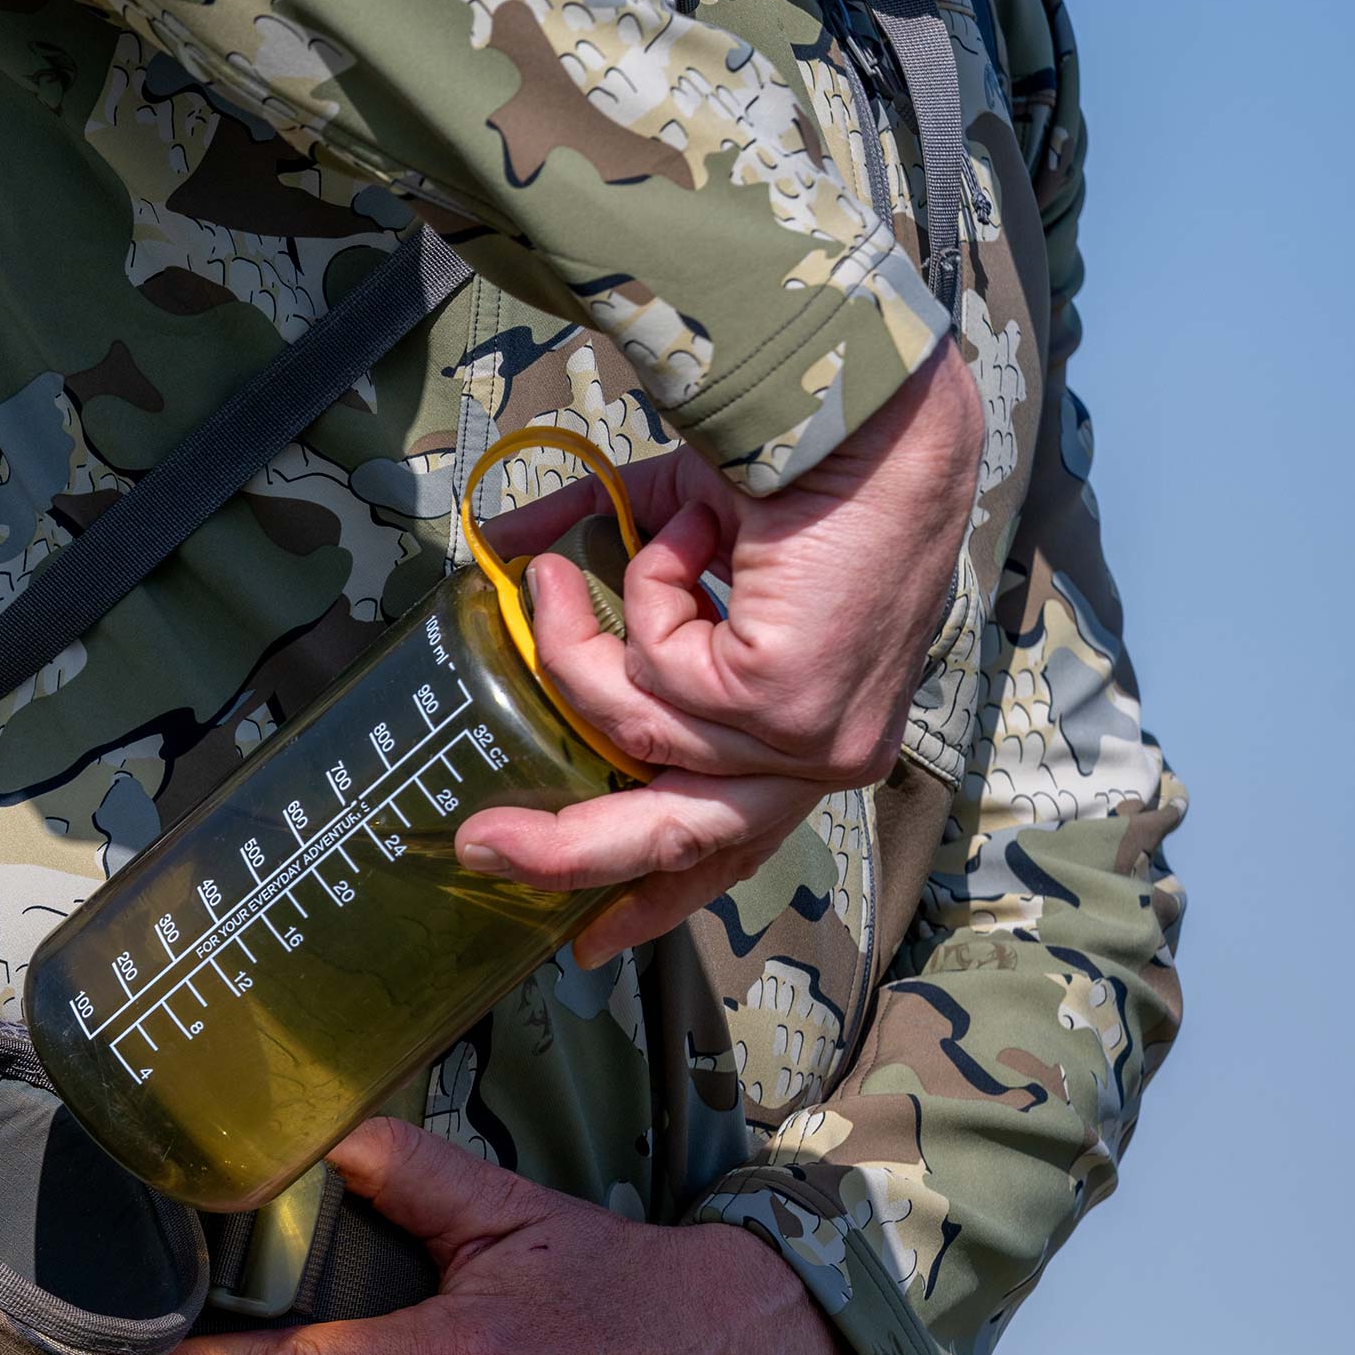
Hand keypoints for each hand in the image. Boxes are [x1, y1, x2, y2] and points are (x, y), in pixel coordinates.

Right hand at [466, 342, 981, 962]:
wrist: (872, 418)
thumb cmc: (804, 468)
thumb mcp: (681, 538)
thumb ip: (598, 569)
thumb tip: (500, 549)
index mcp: (815, 736)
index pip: (733, 841)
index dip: (653, 889)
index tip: (591, 936)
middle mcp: (825, 756)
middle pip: (679, 840)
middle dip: (569, 851)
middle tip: (482, 845)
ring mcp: (809, 738)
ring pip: (638, 731)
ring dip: (582, 644)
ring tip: (557, 573)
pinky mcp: (784, 702)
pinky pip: (654, 672)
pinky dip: (647, 592)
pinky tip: (689, 537)